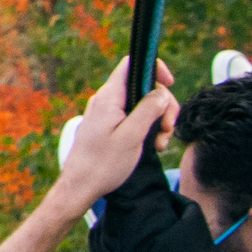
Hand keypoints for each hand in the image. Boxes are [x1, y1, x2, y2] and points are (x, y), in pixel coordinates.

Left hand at [55, 59, 178, 204]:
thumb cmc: (103, 165)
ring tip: (161, 143)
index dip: (154, 68)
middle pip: (143, 86)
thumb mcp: (132, 136)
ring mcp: (108, 113)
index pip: (132, 64)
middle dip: (163, 104)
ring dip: (158, 120)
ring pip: (142, 104)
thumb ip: (148, 110)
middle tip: (168, 129)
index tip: (171, 84)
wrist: (80, 187)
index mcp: (109, 97)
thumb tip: (162, 92)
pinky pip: (134, 117)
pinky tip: (155, 146)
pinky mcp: (110, 125)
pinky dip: (148, 128)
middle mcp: (106, 100)